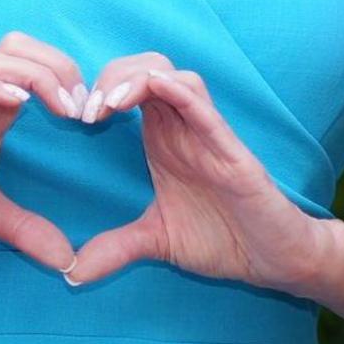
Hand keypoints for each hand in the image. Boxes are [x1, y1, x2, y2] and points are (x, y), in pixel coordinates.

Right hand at [0, 33, 83, 270]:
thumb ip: (27, 230)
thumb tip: (69, 262)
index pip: (36, 67)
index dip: (69, 79)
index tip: (93, 115)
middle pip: (20, 47)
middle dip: (58, 64)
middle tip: (80, 105)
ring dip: (36, 74)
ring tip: (60, 107)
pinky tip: (20, 104)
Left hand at [64, 55, 336, 292]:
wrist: (273, 261)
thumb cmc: (223, 239)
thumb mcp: (156, 242)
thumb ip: (115, 249)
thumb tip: (70, 275)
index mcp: (164, 139)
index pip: (129, 87)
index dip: (99, 90)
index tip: (73, 118)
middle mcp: (184, 128)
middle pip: (147, 69)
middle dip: (112, 76)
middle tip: (87, 110)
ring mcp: (209, 135)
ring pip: (175, 77)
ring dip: (138, 79)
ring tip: (109, 105)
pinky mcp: (232, 150)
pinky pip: (204, 107)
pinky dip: (178, 91)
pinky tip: (154, 90)